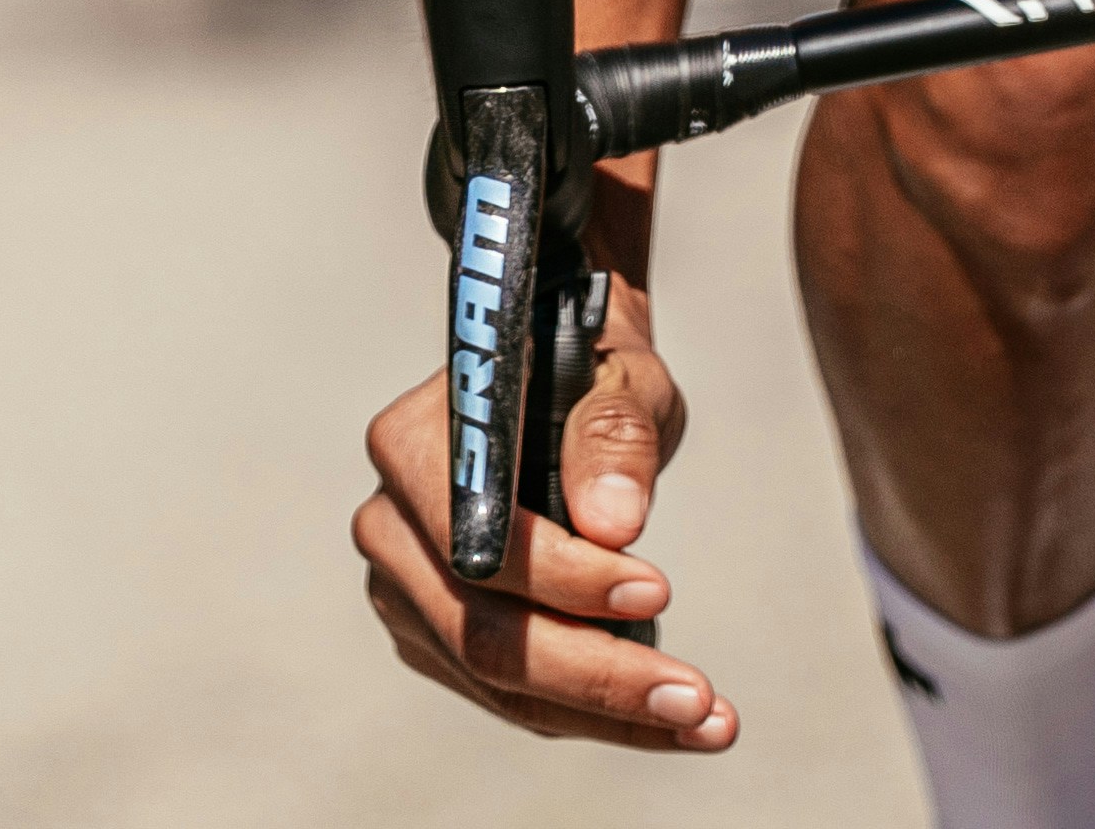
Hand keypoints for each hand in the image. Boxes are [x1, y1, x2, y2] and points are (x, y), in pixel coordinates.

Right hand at [352, 284, 737, 750]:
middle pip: (483, 631)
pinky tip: (665, 717)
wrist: (561, 392)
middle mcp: (388, 523)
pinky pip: (507, 696)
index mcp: (413, 442)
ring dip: (606, 713)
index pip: (481, 535)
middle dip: (597, 675)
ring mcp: (402, 589)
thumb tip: (614, 521)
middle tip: (697, 697)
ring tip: (707, 721)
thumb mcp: (619, 377)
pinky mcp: (430, 636)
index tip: (659, 591)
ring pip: (499, 681)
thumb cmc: (590, 374)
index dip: (566, 577)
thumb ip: (613, 432)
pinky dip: (589, 713)